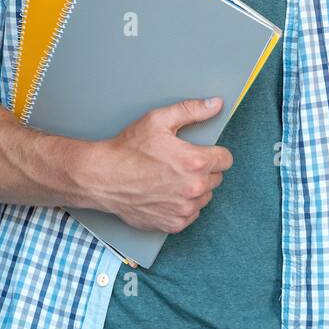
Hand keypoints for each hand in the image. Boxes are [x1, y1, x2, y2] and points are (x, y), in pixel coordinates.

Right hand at [88, 97, 232, 233]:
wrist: (102, 178)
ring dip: (194, 189)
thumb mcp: (159, 120)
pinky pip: (191, 214)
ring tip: (171, 179)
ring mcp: (184, 209)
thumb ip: (192, 111)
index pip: (226, 159)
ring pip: (205, 197)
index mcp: (195, 162)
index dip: (214, 153)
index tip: (202, 152)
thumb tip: (215, 104)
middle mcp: (194, 188)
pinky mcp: (174, 224)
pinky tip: (166, 194)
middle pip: (216, 178)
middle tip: (180, 164)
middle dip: (203, 170)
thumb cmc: (128, 149)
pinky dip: (183, 206)